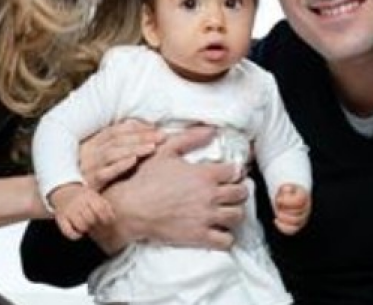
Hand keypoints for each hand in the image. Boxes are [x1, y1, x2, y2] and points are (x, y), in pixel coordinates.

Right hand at [49, 183, 114, 239]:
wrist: (63, 192)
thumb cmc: (84, 198)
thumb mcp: (95, 196)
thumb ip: (105, 206)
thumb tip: (112, 218)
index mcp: (89, 196)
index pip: (100, 209)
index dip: (106, 218)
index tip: (107, 222)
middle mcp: (78, 202)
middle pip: (91, 219)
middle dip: (95, 223)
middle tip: (95, 222)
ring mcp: (68, 211)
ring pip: (81, 226)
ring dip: (86, 228)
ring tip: (86, 225)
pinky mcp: (60, 219)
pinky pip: (68, 232)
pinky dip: (75, 235)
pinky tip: (79, 233)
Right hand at [79, 119, 164, 190]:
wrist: (67, 200)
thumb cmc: (87, 176)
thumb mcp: (97, 158)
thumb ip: (114, 146)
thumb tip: (139, 134)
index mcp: (92, 143)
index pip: (116, 130)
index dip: (136, 128)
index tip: (154, 128)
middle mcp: (90, 152)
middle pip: (117, 139)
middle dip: (141, 136)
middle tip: (161, 136)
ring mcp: (89, 167)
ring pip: (112, 153)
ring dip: (134, 148)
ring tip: (152, 146)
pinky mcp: (91, 183)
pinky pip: (105, 173)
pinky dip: (119, 165)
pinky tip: (133, 161)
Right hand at [100, 127, 248, 251]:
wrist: (131, 208)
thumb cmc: (146, 179)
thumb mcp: (166, 151)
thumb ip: (190, 138)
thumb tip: (211, 130)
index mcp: (205, 174)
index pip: (236, 172)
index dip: (235, 172)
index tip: (231, 174)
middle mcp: (210, 195)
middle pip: (241, 193)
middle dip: (239, 191)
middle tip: (232, 191)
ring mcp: (206, 217)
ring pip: (237, 216)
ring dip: (235, 212)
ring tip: (227, 210)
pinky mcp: (199, 236)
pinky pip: (226, 240)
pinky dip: (226, 237)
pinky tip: (219, 230)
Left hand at [274, 183, 311, 234]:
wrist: (290, 198)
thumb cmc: (288, 193)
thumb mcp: (286, 187)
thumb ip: (286, 188)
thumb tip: (286, 190)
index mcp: (304, 197)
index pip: (299, 201)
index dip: (287, 201)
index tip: (278, 199)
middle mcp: (306, 208)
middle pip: (298, 212)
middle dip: (285, 209)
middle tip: (278, 206)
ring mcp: (303, 218)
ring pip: (296, 222)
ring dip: (284, 218)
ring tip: (278, 213)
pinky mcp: (298, 225)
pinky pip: (292, 230)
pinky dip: (283, 227)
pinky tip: (275, 221)